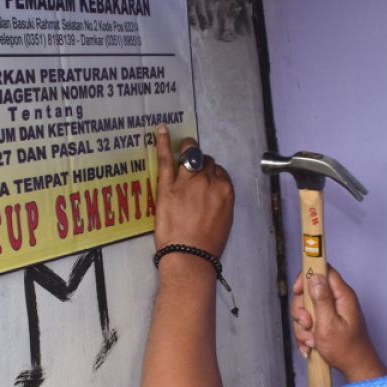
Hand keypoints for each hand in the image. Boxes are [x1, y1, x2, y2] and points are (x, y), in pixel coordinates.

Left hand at [153, 126, 233, 256]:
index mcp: (225, 191)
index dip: (211, 174)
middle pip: (205, 162)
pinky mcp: (168, 186)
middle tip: (192, 171)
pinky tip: (161, 130)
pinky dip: (163, 143)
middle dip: (200, 164)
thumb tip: (211, 193)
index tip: (204, 180)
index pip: (219, 171)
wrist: (189, 257)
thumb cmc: (208, 245)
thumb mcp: (224, 220)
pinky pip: (166, 159)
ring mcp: (188, 181)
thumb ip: (219, 201)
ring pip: (190, 155)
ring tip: (182, 148)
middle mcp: (209, 182)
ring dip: (187, 151)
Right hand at [291, 266, 386, 382]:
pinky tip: (311, 345)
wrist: (355, 369)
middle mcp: (337, 301)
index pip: (323, 270)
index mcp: (342, 296)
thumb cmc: (346, 350)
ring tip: (312, 340)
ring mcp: (331, 312)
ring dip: (303, 327)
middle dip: (302, 310)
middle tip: (308, 324)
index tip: (298, 290)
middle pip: (309, 292)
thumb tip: (314, 277)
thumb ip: (321, 299)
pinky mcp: (327, 323)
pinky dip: (306, 335)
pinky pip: (309, 323)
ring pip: (306, 310)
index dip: (307, 276)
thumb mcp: (329, 324)